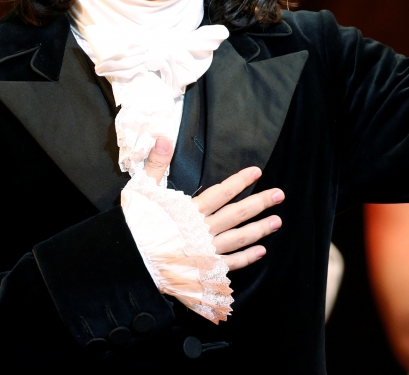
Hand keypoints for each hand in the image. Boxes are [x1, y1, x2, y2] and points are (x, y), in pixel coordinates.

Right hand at [144, 138, 282, 270]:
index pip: (221, 192)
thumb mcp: (142, 189)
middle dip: (259, 203)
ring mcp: (205, 251)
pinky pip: (230, 263)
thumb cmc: (136, 225)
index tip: (256, 172)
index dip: (240, 181)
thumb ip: (156, 164)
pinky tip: (261, 251)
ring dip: (259, 230)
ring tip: (277, 221)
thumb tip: (163, 138)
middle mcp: (202, 229)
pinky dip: (246, 258)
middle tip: (279, 195)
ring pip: (238, 238)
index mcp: (190, 210)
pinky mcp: (204, 269)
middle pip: (237, 214)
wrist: (129, 260)